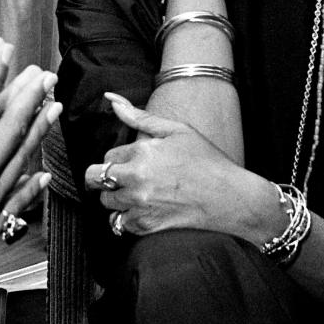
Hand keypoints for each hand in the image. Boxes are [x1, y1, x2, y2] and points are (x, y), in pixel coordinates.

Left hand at [83, 93, 244, 235]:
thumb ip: (139, 116)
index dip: (119, 159)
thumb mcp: (176, 130)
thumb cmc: (206, 161)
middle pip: (94, 179)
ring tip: (139, 192)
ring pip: (106, 202)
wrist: (230, 198)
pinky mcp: (146, 226)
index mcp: (142, 153)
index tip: (134, 162)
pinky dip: (126, 217)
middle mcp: (136, 179)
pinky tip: (144, 208)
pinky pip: (119, 224)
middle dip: (104, 177)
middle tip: (123, 178)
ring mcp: (139, 204)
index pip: (107, 156)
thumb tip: (111, 98)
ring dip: (116, 197)